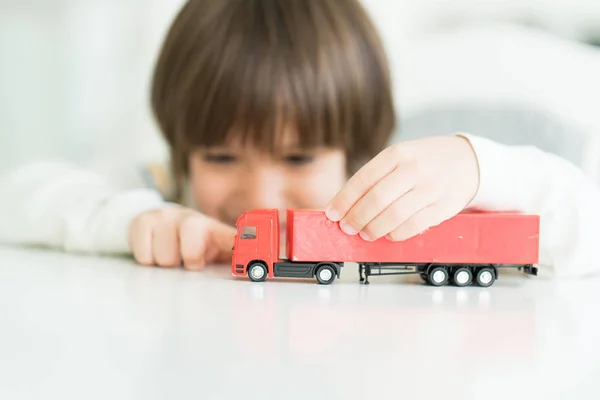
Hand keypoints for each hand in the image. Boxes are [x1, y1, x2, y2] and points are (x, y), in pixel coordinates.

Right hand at [128, 206, 235, 268]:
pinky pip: (144, 254)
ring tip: (171, 256)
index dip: (240, 243)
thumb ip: (234, 263)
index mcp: (215, 230)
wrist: (164, 227)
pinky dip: (147, 259)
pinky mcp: (143, 220)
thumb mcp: (216, 253)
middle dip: (189, 260)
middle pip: (191, 248)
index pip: (232, 237)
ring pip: (165, 257)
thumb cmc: (194, 247)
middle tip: (188, 261)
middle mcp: (192, 219)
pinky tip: (154, 251)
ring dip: (166, 263)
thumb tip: (254, 277)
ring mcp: (166, 217)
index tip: (245, 249)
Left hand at [325, 135, 478, 240]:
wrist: (468, 161)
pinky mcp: (443, 206)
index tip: (332, 214)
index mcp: (397, 154)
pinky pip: (414, 226)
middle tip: (348, 227)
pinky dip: (396, 234)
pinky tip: (388, 234)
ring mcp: (431, 188)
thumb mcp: (400, 158)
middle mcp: (414, 168)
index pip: (363, 179)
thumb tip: (346, 205)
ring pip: (394, 215)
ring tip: (365, 233)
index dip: (344, 200)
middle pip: (376, 199)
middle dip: (356, 217)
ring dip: (374, 229)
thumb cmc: (425, 161)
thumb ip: (376, 178)